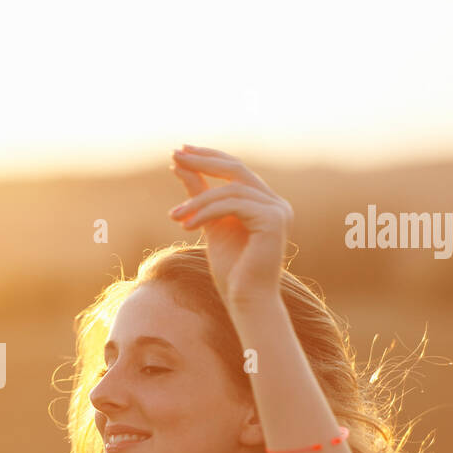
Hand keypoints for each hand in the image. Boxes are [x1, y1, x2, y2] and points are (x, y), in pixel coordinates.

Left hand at [168, 146, 291, 310]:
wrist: (246, 301)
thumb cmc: (230, 270)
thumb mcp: (209, 224)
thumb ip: (199, 195)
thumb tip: (180, 165)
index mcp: (264, 203)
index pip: (235, 170)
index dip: (208, 157)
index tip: (180, 151)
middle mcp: (276, 203)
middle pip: (236, 169)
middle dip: (203, 161)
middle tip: (175, 155)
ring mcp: (278, 210)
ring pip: (229, 191)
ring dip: (197, 201)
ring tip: (174, 215)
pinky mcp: (273, 220)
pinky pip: (233, 205)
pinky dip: (206, 212)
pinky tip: (186, 226)